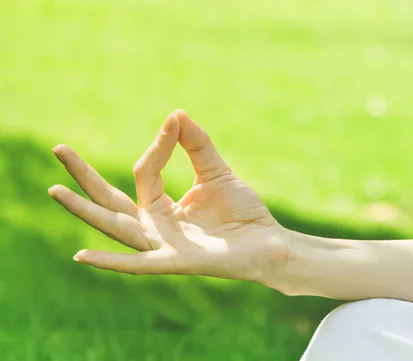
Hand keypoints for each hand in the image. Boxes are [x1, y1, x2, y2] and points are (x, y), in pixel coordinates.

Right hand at [49, 110, 287, 283]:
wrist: (269, 241)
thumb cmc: (242, 212)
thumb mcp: (214, 172)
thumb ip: (196, 145)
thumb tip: (176, 113)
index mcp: (162, 207)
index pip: (145, 172)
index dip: (158, 146)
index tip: (174, 122)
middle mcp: (155, 227)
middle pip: (110, 201)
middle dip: (84, 177)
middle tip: (59, 148)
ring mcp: (162, 246)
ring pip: (116, 227)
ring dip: (85, 210)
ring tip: (56, 190)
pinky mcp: (176, 262)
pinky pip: (138, 264)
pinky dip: (111, 262)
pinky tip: (82, 257)